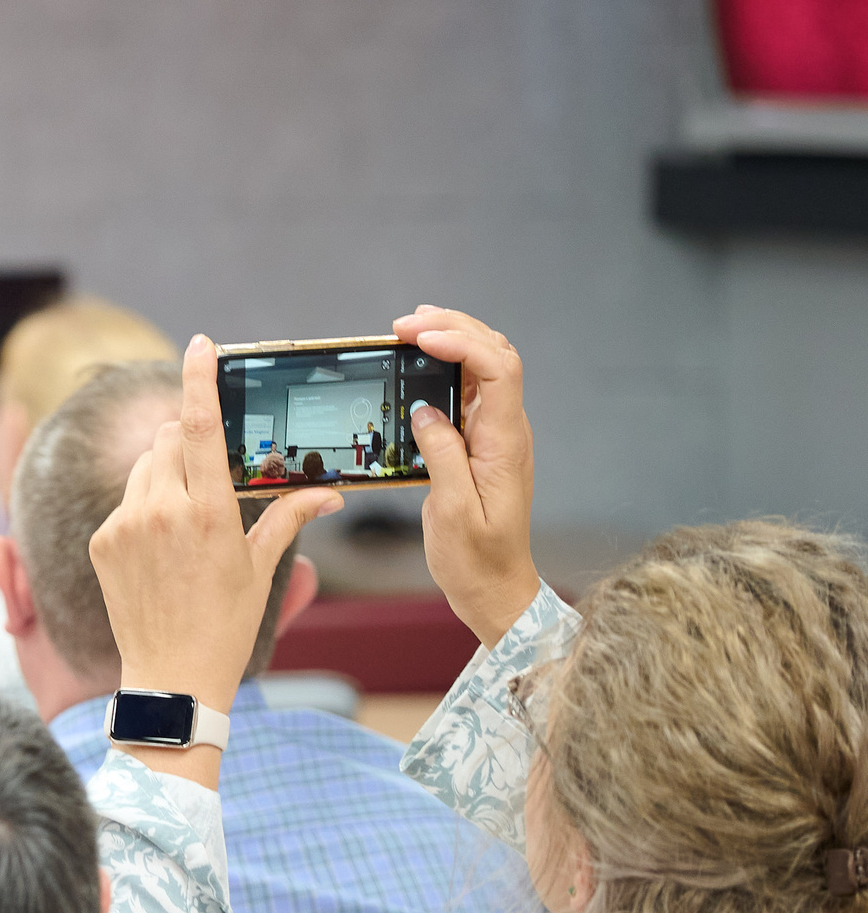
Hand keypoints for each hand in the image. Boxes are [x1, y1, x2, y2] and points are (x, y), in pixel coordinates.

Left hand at [91, 336, 340, 773]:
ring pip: (143, 468)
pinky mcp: (102, 542)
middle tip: (208, 475)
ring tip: (185, 520)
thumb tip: (328, 491)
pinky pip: (124, 502)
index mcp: (210, 512)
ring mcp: (126, 525)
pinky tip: (158, 547)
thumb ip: (289, 518)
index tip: (200, 345)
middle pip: (168, 440)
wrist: (172, 678)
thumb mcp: (261, 569)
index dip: (199, 379)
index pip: (199, 427)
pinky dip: (141, 507)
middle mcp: (162, 511)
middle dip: (187, 442)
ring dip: (164, 474)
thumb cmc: (225, 625)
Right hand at [393, 305, 538, 644]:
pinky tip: (421, 363)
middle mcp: (507, 431)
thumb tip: (424, 411)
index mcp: (505, 443)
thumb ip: (441, 455)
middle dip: (455, 328)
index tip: (418, 338)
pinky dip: (447, 366)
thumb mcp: (451, 512)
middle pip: (496, 354)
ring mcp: (497, 435)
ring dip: (453, 340)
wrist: (496, 588)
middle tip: (405, 324)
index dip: (461, 342)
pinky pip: (471, 391)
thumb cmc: (476, 559)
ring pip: (486, 366)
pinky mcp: (483, 443)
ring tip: (411, 331)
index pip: (497, 370)